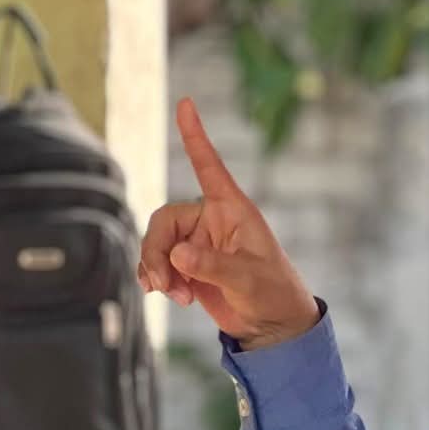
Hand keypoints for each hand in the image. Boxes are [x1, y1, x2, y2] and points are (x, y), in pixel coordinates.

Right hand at [141, 98, 320, 348]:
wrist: (272, 326)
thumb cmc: (273, 294)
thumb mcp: (247, 280)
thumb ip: (212, 266)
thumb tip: (177, 253)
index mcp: (233, 211)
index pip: (209, 167)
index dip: (196, 136)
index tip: (186, 103)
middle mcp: (212, 221)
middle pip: (163, 220)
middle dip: (156, 251)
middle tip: (163, 283)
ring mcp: (197, 243)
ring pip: (156, 243)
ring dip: (155, 269)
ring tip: (173, 294)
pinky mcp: (187, 266)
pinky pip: (157, 262)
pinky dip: (155, 277)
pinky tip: (165, 294)